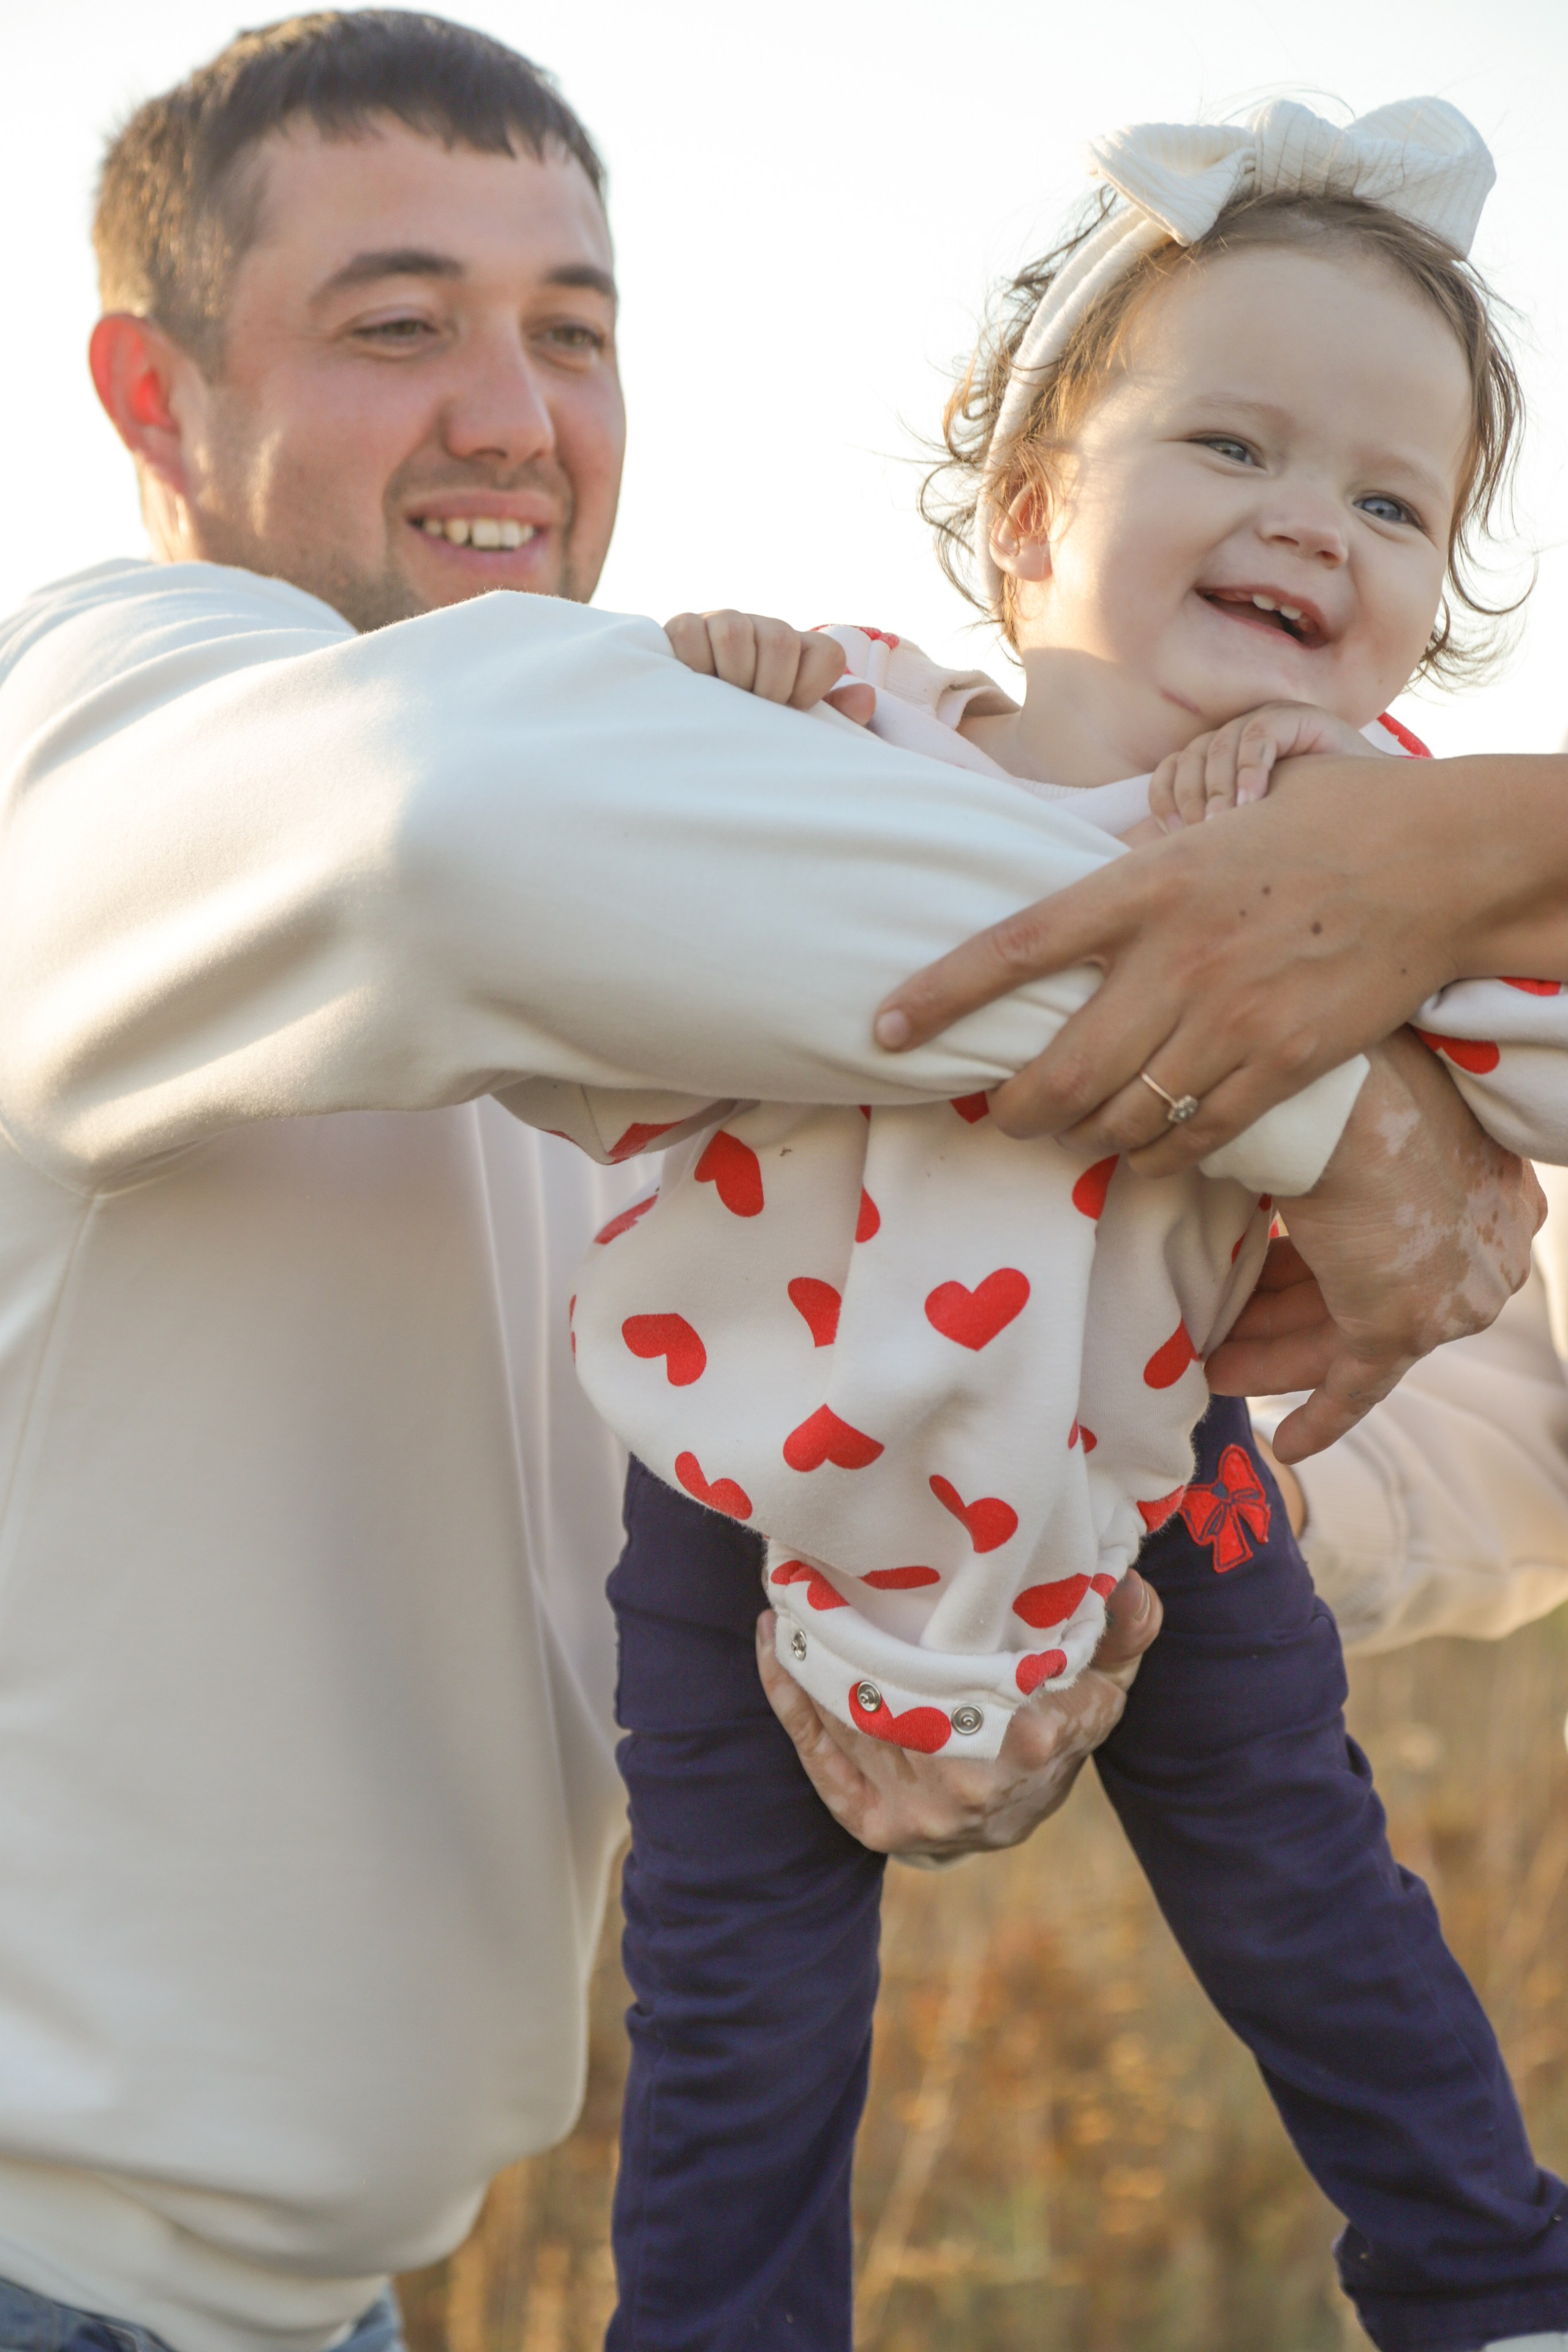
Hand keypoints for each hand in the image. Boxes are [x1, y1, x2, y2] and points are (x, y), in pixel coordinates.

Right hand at [664, 610, 874, 719]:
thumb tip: (864, 697)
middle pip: (780, 639)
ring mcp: (723, 623)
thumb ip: (834, 718)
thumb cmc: (757, 731)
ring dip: (731, 675)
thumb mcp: (796, 731)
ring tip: (724, 702)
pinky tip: (695, 685)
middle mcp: (764, 629)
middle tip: (754, 709)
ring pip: (734, 631)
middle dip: (769, 685)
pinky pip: (690, 632)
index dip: (811, 687)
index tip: (790, 709)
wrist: (698, 731)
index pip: (826, 653)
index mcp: (800, 651)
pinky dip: (693, 663)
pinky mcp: (684, 626)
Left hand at [754, 1572, 1161, 1858]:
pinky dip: (792, 1697)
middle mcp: (971, 1791)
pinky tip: (776, 1642)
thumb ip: (1126, 1629)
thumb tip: (1128, 1581)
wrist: (1012, 1811)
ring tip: (797, 1586)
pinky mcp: (872, 1826)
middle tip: (826, 1569)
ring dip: (819, 1654)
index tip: (936, 1621)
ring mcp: (918, 1816)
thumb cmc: (1058, 1724)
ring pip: (858, 1719)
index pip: (1015, 1715)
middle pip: (906, 1703)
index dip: (977, 1675)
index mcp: (1036, 1749)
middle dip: (861, 1637)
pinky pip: (818, 1755)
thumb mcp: (1106, 1678)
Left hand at [872, 752, 1484, 1171]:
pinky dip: (1158, 1160)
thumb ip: (1126, 882)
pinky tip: (1149, 1153)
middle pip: (1061, 1070)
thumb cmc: (1302, 837)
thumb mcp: (1196, 835)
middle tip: (1002, 1114)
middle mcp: (1176, 959)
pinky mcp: (1283, 1065)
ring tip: (1076, 1132)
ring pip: (1122, 1118)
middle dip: (1014, 1110)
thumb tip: (1052, 920)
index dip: (939, 994)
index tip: (883, 1029)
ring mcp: (1231, 1020)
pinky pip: (1195, 1141)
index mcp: (1143, 887)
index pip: (1015, 947)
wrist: (1425, 861)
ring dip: (1085, 1139)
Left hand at [1149, 703, 1376, 831]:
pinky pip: (1259, 735)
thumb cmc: (1306, 831)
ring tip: (1224, 825)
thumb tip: (1162, 862)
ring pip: (1218, 746)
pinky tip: (1253, 800)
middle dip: (1192, 799)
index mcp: (1215, 764)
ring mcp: (1262, 722)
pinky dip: (1251, 767)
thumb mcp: (1250, 836)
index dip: (1165, 798)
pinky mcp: (1293, 716)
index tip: (1171, 834)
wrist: (1372, 812)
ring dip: (1217, 788)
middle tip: (1201, 837)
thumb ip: (1216, 836)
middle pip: (1190, 758)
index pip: (1171, 771)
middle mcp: (1234, 738)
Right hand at [1206, 1028, 1543, 1459]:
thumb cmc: (1342, 1074)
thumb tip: (1267, 1141)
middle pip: (1371, 1293)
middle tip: (1224, 1330)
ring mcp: (1454, 1292)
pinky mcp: (1407, 1326)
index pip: (1401, 1243)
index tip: (1274, 1272)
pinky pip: (1358, 1386)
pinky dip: (1320, 1416)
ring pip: (1351, 1337)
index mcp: (1490, 1185)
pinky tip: (1286, 1443)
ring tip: (1212, 1364)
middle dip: (1288, 1315)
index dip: (1330, 1261)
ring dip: (1276, 1356)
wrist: (1341, 1095)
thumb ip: (1336, 1143)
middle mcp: (1488, 1246)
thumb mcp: (1356, 1106)